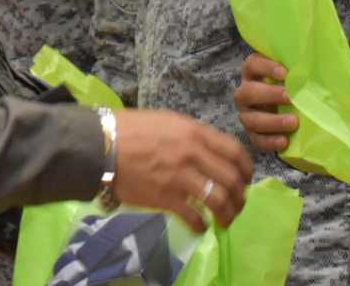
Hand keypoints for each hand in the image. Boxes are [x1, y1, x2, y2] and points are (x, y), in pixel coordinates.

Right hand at [111, 110, 252, 231]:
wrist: (103, 145)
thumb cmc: (132, 130)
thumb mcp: (169, 122)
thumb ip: (193, 137)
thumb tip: (211, 153)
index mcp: (195, 133)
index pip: (234, 152)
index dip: (246, 170)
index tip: (246, 180)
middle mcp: (192, 154)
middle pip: (231, 179)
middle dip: (240, 197)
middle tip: (237, 205)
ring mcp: (180, 178)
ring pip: (219, 200)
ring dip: (227, 214)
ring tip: (225, 221)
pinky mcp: (165, 198)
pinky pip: (194, 217)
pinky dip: (202, 226)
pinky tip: (201, 227)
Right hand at [234, 53, 296, 152]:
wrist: (283, 111)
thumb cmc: (289, 87)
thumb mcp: (289, 76)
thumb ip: (296, 71)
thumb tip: (315, 68)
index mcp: (252, 74)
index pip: (252, 65)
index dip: (265, 67)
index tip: (285, 73)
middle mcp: (245, 93)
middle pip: (249, 93)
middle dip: (270, 95)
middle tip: (290, 97)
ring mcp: (246, 115)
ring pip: (252, 119)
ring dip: (273, 121)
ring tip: (293, 122)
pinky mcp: (251, 134)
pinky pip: (256, 140)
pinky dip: (270, 142)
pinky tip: (285, 141)